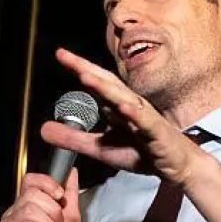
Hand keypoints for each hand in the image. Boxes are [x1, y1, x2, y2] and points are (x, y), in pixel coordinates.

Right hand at [0, 170, 80, 221]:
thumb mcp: (71, 220)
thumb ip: (70, 196)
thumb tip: (72, 172)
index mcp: (26, 206)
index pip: (30, 180)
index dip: (48, 185)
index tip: (60, 198)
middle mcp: (13, 213)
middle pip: (33, 195)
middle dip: (54, 215)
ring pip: (31, 212)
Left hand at [38, 47, 203, 184]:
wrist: (177, 166)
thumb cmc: (144, 152)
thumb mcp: (101, 148)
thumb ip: (74, 138)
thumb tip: (43, 129)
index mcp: (119, 106)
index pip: (97, 84)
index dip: (80, 69)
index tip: (60, 55)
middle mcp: (132, 105)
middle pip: (107, 84)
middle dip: (87, 70)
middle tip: (66, 58)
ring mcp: (145, 118)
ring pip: (124, 99)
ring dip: (106, 88)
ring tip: (87, 77)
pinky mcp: (158, 134)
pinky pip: (146, 122)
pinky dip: (135, 115)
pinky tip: (124, 108)